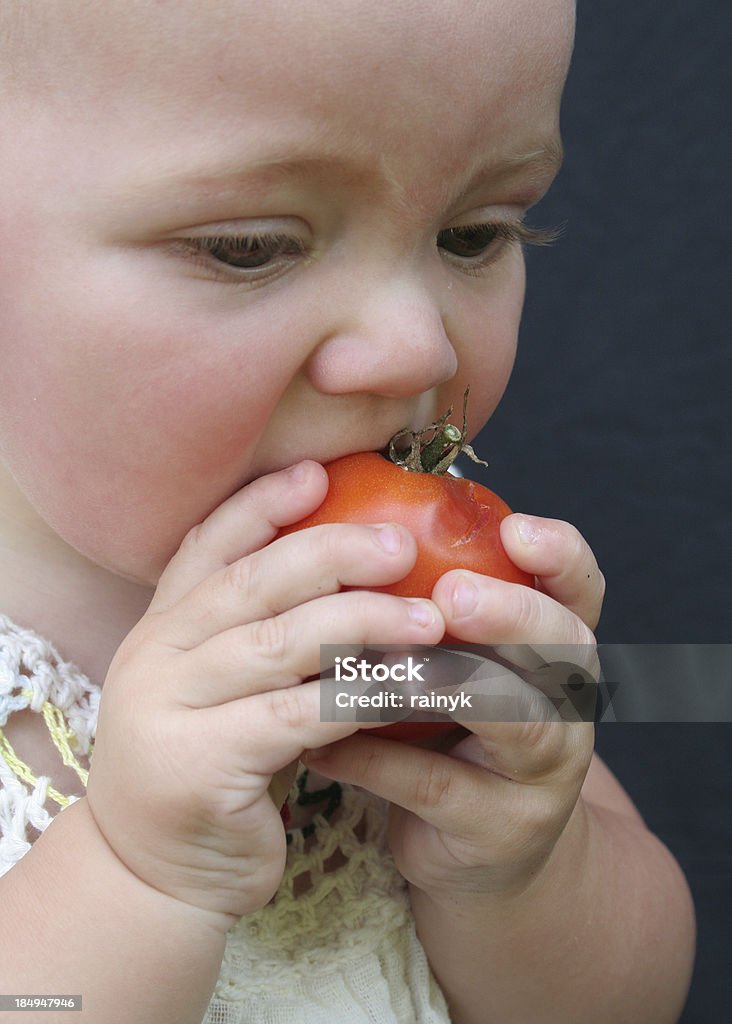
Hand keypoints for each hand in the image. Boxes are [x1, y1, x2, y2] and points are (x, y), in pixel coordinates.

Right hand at [85, 461, 444, 924]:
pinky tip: (412, 687)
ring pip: (280, 644)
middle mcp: (155, 656)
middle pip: (250, 584)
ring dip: (362, 623)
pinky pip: (299, 716)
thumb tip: (339, 570)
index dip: (262, 505)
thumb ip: (251, 633)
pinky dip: (362, 696)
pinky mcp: (202, 765)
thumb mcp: (215, 688)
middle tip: (401, 543)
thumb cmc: (208, 768)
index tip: (319, 473)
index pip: (207, 545)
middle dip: (331, 554)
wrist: (156, 876)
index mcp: (159, 627)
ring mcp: (169, 709)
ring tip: (429, 618)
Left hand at [301, 513, 602, 902]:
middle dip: (511, 615)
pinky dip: (374, 759)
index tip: (518, 528)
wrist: (481, 852)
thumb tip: (349, 535)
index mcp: (558, 652)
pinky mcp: (500, 830)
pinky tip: (322, 743)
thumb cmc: (454, 731)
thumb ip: (432, 612)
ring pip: (514, 720)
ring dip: (445, 684)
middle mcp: (569, 707)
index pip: (581, 594)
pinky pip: (436, 784)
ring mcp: (546, 775)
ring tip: (380, 659)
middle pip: (564, 650)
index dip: (561, 558)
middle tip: (452, 593)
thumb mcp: (460, 667)